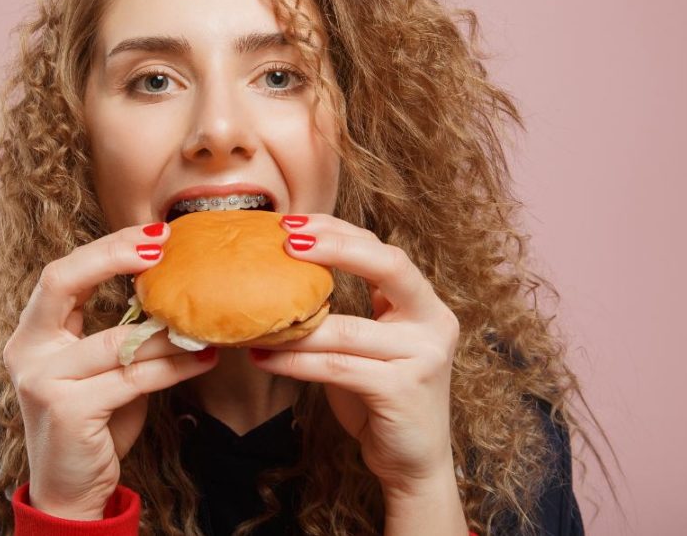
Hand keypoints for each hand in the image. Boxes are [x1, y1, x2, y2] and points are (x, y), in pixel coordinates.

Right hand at [2, 221, 217, 518]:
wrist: (71, 489)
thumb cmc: (94, 421)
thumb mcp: (102, 367)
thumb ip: (121, 331)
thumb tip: (174, 291)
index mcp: (33, 333)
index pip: (61, 274)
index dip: (106, 249)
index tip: (154, 234)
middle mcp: (27, 350)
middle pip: (61, 282)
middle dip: (112, 255)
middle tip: (162, 245)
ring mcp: (41, 381)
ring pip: (116, 340)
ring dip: (166, 331)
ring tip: (205, 322)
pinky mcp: (67, 411)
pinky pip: (132, 378)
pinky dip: (172, 367)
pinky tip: (201, 359)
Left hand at [248, 213, 460, 495]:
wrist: (412, 463)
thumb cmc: (380, 397)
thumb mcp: (369, 345)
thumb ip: (348, 311)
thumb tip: (282, 278)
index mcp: (425, 305)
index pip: (384, 253)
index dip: (340, 233)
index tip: (294, 224)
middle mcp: (433, 323)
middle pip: (387, 266)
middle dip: (335, 246)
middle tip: (286, 240)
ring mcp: (423, 357)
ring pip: (346, 328)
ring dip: (294, 323)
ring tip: (253, 315)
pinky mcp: (402, 390)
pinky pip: (336, 367)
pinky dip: (293, 361)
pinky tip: (262, 356)